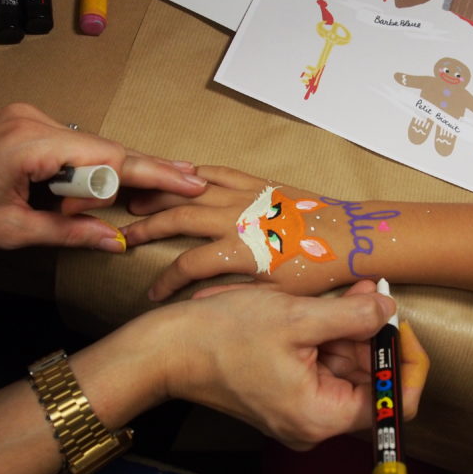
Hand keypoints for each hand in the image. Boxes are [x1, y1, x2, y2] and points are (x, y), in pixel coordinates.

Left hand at [0, 102, 206, 250]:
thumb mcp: (8, 232)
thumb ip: (67, 233)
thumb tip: (113, 241)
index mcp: (28, 142)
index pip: (108, 156)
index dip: (154, 171)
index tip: (190, 180)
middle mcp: (32, 119)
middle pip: (104, 148)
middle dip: (141, 172)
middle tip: (187, 184)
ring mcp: (26, 117)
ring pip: (87, 148)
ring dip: (103, 177)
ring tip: (114, 199)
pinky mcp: (22, 124)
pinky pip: (68, 146)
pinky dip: (83, 169)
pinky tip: (89, 190)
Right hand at [122, 166, 359, 300]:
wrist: (349, 237)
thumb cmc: (317, 270)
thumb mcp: (278, 296)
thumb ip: (235, 295)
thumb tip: (199, 300)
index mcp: (240, 251)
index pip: (187, 266)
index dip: (165, 282)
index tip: (153, 295)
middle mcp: (237, 219)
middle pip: (177, 218)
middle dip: (146, 227)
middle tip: (122, 234)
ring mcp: (247, 197)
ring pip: (192, 191)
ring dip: (161, 195)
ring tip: (135, 200)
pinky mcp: (259, 184)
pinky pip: (219, 173)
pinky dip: (195, 173)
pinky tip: (178, 175)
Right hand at [138, 280, 428, 449]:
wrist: (167, 348)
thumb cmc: (223, 335)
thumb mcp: (298, 318)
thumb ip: (353, 316)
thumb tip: (389, 308)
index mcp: (323, 416)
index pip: (395, 403)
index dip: (406, 360)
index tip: (398, 323)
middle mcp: (315, 423)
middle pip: (371, 381)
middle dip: (375, 334)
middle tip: (371, 291)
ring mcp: (300, 410)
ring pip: (347, 369)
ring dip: (351, 329)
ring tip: (350, 290)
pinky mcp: (286, 394)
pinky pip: (322, 366)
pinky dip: (329, 336)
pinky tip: (325, 306)